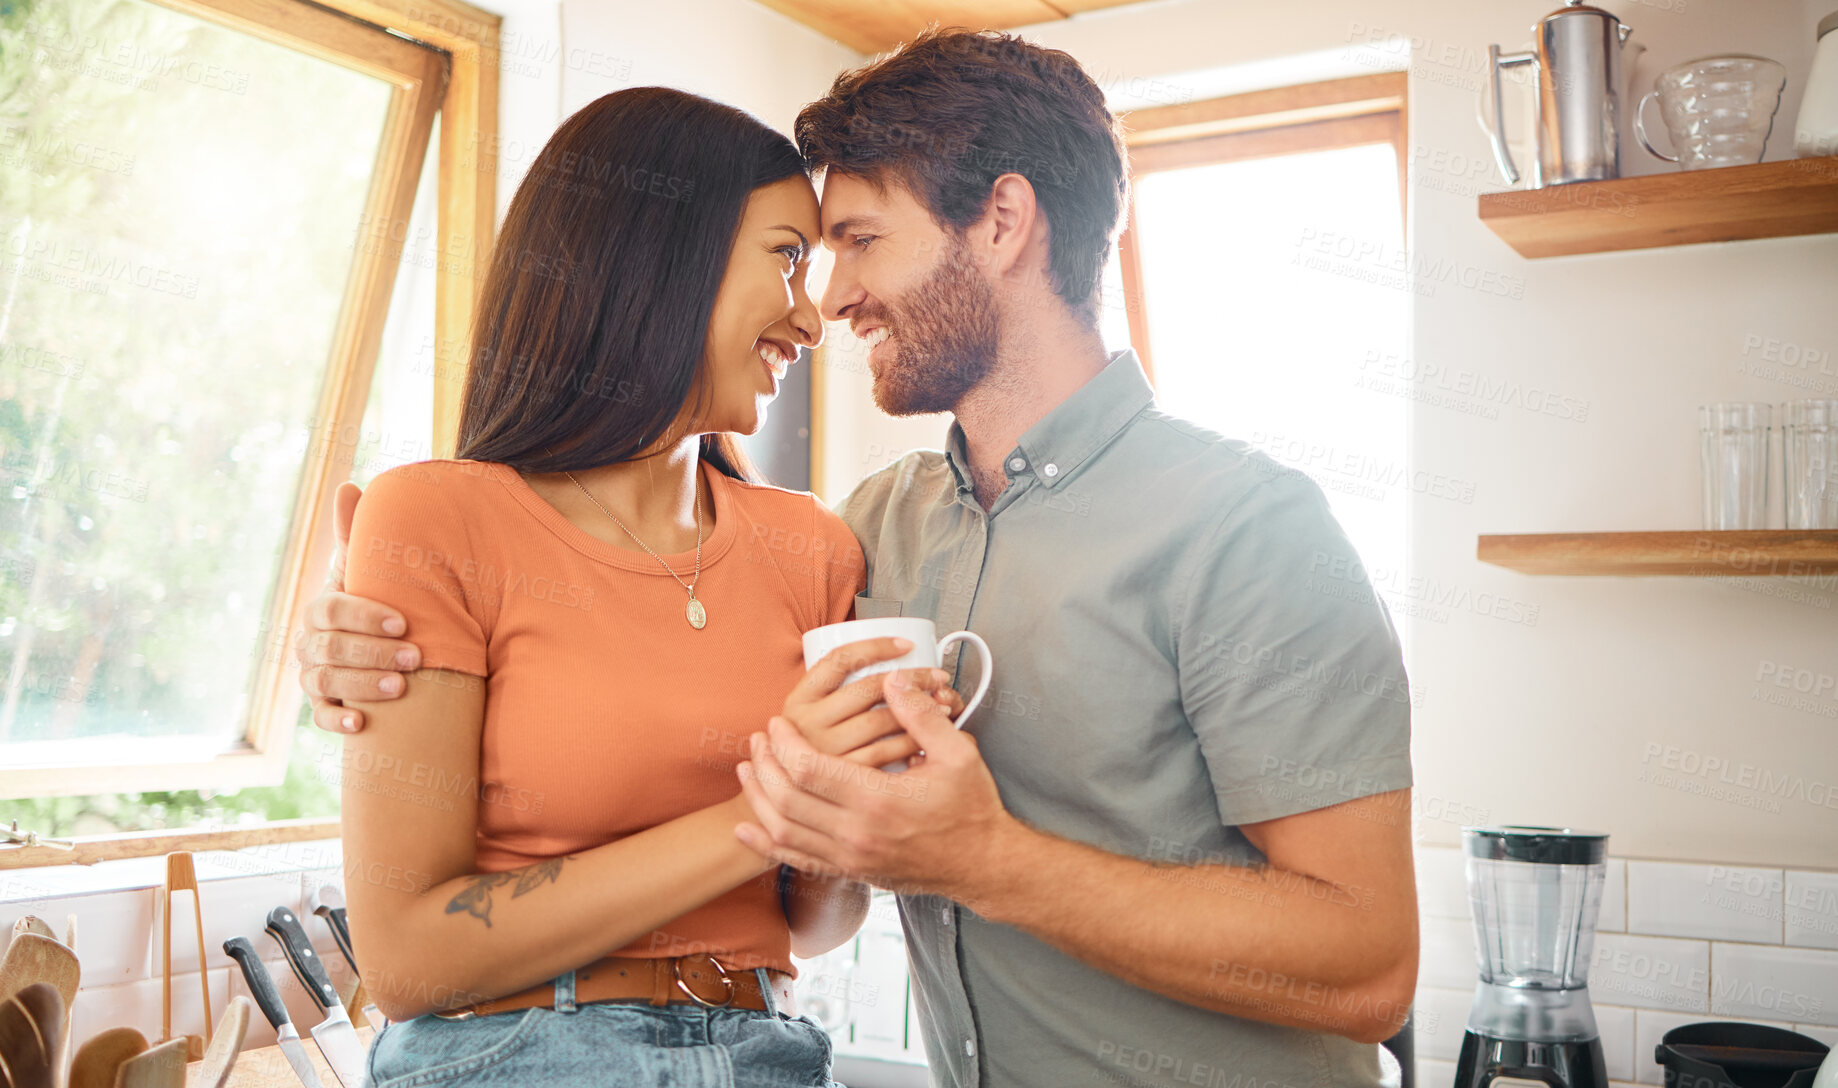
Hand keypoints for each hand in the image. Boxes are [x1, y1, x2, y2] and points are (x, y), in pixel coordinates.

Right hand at [295, 481, 419, 732]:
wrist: (382, 645)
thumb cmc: (377, 600)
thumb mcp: (369, 570)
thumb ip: (358, 533)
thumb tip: (348, 485)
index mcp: (322, 607)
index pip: (333, 610)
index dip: (366, 616)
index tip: (404, 623)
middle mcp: (311, 643)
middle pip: (330, 649)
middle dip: (372, 654)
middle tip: (415, 659)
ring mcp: (313, 676)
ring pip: (324, 683)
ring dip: (361, 686)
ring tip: (400, 689)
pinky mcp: (322, 707)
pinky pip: (320, 718)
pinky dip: (338, 722)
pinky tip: (361, 725)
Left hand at [736, 670, 1015, 899]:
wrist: (982, 864)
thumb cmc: (971, 809)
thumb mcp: (958, 754)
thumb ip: (921, 715)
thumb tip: (893, 680)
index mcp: (878, 801)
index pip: (809, 769)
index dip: (784, 744)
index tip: (777, 724)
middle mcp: (857, 834)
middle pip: (787, 799)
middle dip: (764, 766)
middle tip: (757, 741)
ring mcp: (851, 858)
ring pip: (784, 831)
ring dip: (758, 799)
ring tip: (747, 772)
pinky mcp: (852, 872)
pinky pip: (797, 860)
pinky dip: (767, 844)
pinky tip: (750, 829)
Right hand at [780, 639, 965, 767]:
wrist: (800, 802)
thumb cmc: (821, 752)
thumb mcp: (817, 719)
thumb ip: (838, 696)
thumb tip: (892, 661)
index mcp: (799, 700)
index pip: (838, 660)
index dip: (876, 647)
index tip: (907, 645)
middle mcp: (805, 726)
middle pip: (868, 688)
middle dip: (912, 678)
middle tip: (938, 678)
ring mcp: (824, 753)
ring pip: (882, 718)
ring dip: (920, 708)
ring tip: (942, 705)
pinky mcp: (843, 778)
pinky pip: (887, 752)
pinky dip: (913, 740)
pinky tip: (928, 737)